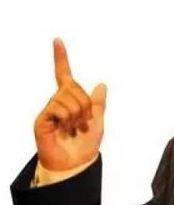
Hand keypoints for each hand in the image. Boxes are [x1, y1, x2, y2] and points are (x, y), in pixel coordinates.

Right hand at [33, 38, 106, 170]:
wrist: (76, 164)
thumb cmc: (85, 146)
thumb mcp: (98, 121)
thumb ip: (99, 104)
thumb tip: (101, 84)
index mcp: (71, 100)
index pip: (64, 74)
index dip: (61, 58)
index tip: (57, 40)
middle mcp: (58, 102)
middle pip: (73, 87)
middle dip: (85, 104)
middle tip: (84, 122)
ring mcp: (49, 110)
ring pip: (68, 97)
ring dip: (77, 113)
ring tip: (74, 128)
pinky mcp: (42, 119)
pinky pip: (57, 107)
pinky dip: (67, 118)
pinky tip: (65, 129)